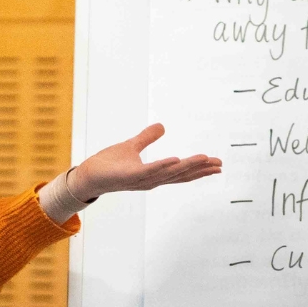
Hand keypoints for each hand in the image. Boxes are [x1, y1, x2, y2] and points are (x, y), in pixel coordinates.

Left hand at [69, 123, 221, 199]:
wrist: (88, 175)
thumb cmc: (108, 164)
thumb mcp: (131, 146)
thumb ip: (147, 138)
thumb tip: (162, 126)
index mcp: (154, 174)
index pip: (181, 172)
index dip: (199, 169)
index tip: (216, 164)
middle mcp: (151, 180)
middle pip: (181, 175)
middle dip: (200, 170)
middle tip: (219, 165)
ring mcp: (142, 179)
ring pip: (169, 173)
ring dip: (188, 166)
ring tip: (204, 158)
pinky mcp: (130, 176)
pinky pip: (149, 171)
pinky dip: (163, 166)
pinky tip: (176, 159)